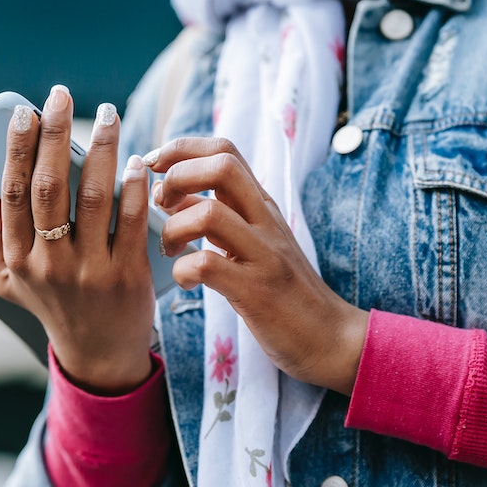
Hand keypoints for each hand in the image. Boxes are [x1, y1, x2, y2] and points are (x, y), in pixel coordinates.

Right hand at [0, 86, 155, 393]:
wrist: (98, 355)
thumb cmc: (50, 303)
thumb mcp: (5, 279)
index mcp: (15, 258)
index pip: (11, 192)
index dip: (17, 148)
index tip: (25, 111)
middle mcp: (48, 264)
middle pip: (49, 187)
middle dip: (55, 135)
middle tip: (62, 96)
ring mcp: (89, 271)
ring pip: (94, 197)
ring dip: (101, 150)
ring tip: (109, 115)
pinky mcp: (127, 276)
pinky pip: (131, 221)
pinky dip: (134, 186)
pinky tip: (137, 161)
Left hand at [146, 137, 368, 394]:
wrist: (330, 337)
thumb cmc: (286, 292)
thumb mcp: (258, 242)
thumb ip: (224, 214)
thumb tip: (175, 191)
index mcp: (262, 206)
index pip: (225, 151)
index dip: (182, 149)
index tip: (156, 165)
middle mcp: (265, 222)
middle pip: (221, 166)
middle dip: (178, 175)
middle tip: (160, 203)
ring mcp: (264, 255)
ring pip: (209, 214)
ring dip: (173, 228)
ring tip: (171, 249)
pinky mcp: (256, 291)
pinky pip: (206, 265)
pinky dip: (182, 270)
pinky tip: (186, 282)